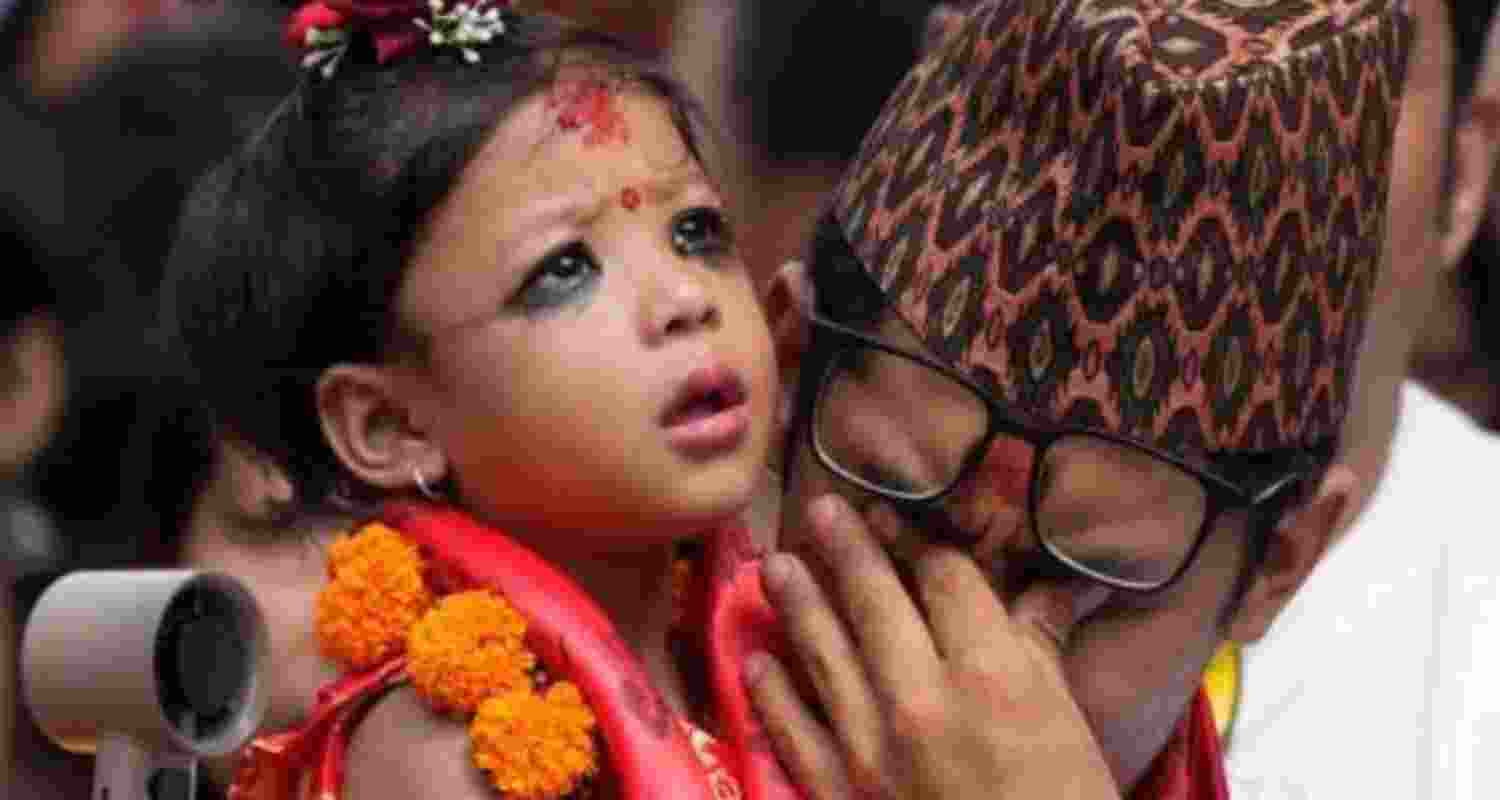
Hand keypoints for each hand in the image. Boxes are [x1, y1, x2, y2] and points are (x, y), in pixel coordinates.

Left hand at [747, 494, 1119, 799]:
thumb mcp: (1069, 727)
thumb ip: (1039, 652)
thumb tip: (1048, 590)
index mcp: (992, 672)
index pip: (944, 580)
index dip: (922, 541)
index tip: (900, 518)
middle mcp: (921, 695)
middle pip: (876, 601)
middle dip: (848, 550)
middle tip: (819, 510)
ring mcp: (872, 745)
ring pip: (825, 653)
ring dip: (798, 604)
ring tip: (775, 563)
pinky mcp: (842, 792)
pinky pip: (795, 730)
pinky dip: (773, 692)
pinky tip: (756, 658)